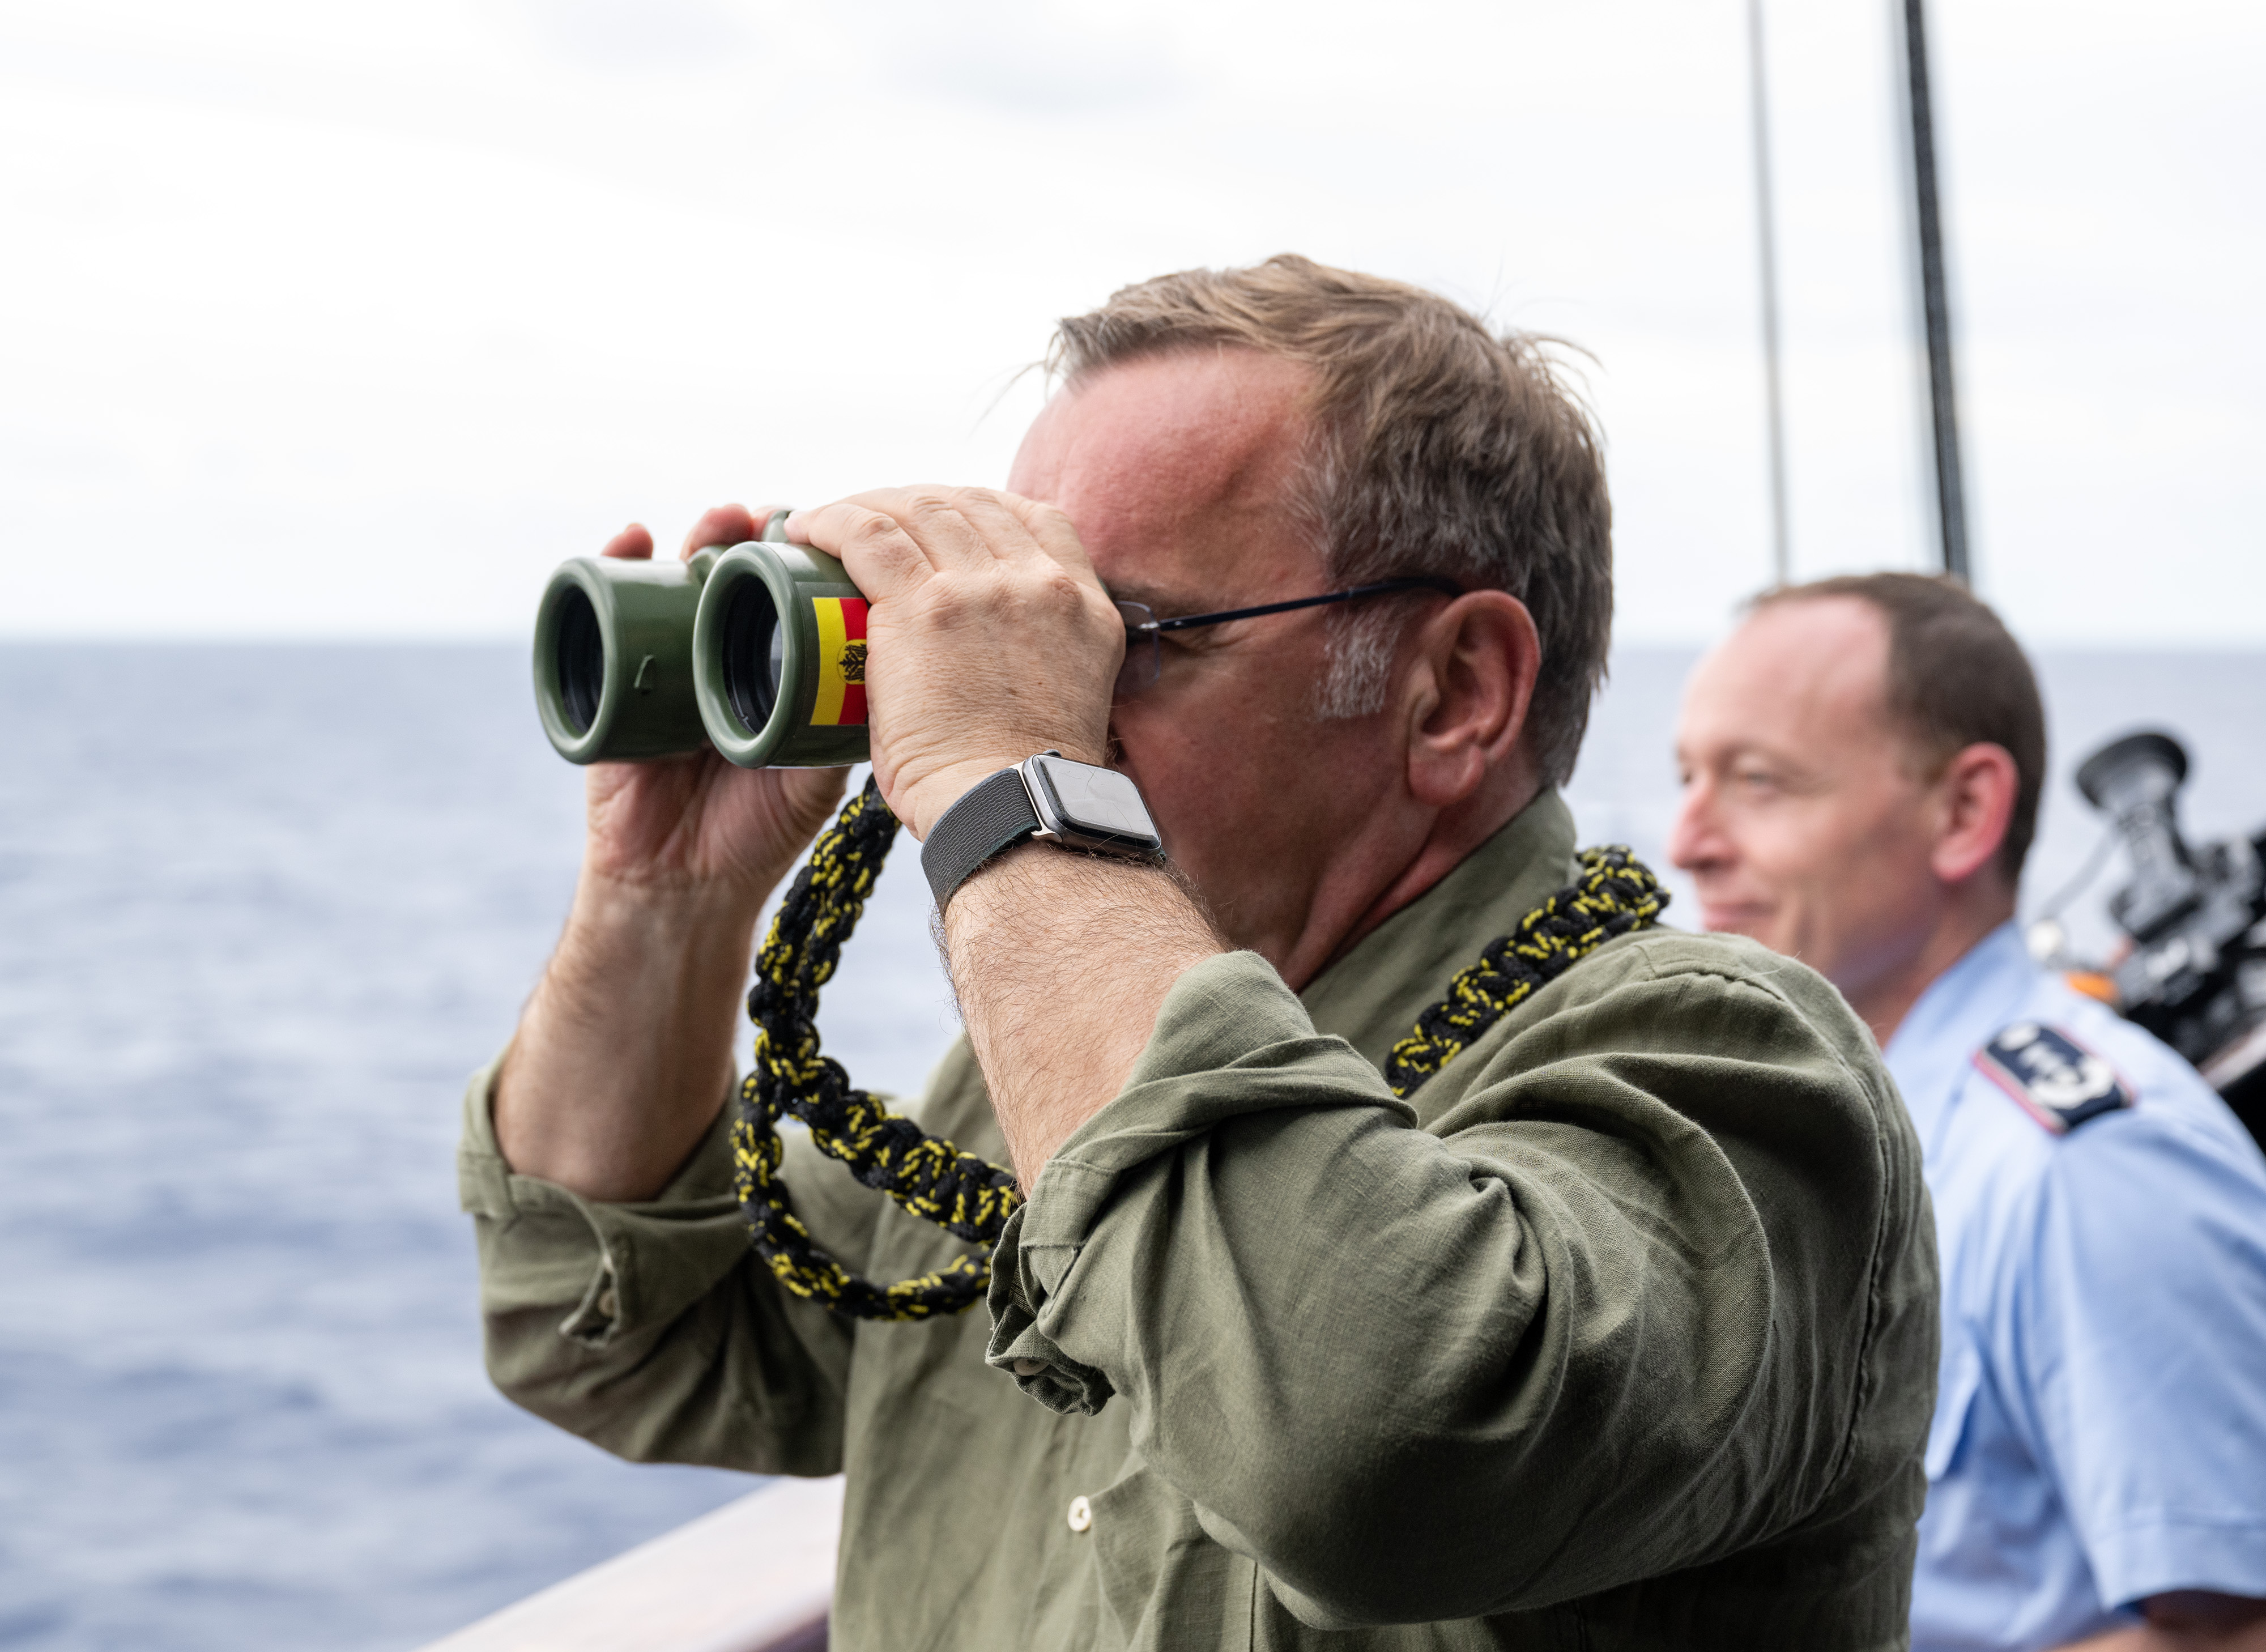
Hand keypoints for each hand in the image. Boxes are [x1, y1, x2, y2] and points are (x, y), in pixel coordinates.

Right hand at [584, 505, 847, 901]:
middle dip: (744, 537)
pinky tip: (630, 536)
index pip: (779, 597)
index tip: (816, 530)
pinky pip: (604, 614)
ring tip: (718, 522)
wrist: (684, 886)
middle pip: (726, 577)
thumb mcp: (816, 773)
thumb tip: (893, 668)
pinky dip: (609, 566)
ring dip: (691, 540)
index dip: (794, 559)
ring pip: (672, 584)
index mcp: (765, 673)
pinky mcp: (608, 683)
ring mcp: (660, 667)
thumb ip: (843, 726)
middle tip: (764, 517)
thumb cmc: (758, 833)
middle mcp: (713, 659)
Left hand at [786, 487, 1124, 837]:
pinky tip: (807, 528)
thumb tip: (986, 654)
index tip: (943, 520)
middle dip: (914, 501)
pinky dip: (833, 521)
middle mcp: (1042, 583)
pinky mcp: (925, 607)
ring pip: (917, 508)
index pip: (1039, 519)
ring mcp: (984, 589)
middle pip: (970, 504)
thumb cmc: (1021, 782)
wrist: (1012, 812)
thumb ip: (1037, 655)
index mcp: (1084, 606)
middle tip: (873, 518)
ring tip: (829, 522)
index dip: (981, 508)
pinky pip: (870, 534)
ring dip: (867, 504)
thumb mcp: (1064, 696)